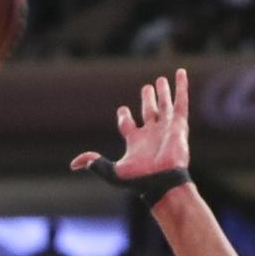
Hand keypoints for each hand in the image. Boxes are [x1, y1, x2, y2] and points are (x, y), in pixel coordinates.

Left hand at [71, 69, 190, 178]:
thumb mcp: (112, 172)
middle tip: (147, 87)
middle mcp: (151, 134)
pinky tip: (180, 73)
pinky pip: (181, 102)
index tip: (123, 110)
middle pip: (148, 112)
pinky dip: (181, 87)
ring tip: (161, 80)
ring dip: (163, 93)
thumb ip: (94, 163)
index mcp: (136, 142)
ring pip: (164, 106)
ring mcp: (165, 129)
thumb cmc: (139, 180)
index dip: (124, 117)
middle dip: (148, 100)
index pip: (128, 124)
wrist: (162, 182)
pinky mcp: (179, 126)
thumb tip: (73, 165)